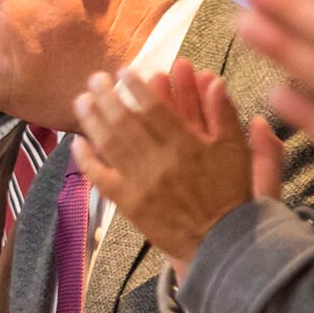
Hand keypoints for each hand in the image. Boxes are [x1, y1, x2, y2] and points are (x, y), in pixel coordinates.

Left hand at [71, 61, 259, 275]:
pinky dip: (86, 159)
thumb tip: (215, 80)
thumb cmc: (230, 194)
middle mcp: (158, 161)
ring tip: (81, 100)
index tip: (124, 71)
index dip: (136, 87)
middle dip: (108, 97)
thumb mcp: (237, 151)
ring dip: (92, 120)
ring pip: (109, 144)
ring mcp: (140, 183)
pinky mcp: (128, 203)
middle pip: (125, 121)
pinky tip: (76, 142)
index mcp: (185, 145)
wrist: (220, 242)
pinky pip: (101, 178)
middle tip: (95, 78)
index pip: (154, 108)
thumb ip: (224, 114)